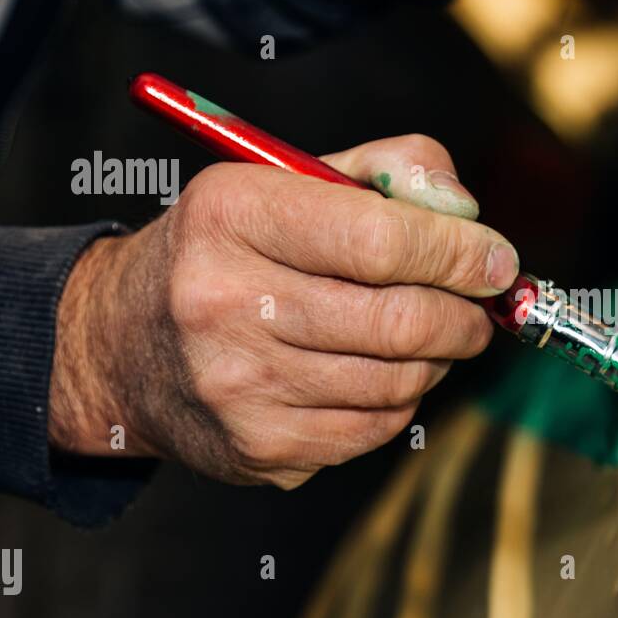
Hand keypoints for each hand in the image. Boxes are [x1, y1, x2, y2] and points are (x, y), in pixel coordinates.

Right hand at [48, 134, 516, 488]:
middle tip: (477, 310)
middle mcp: (225, 302)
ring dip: (435, 360)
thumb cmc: (228, 251)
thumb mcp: (287, 180)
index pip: (380, 240)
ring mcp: (239, 386)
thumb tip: (467, 212)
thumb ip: (388, 171)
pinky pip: (373, 430)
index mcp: (234, 215)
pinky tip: (377, 374)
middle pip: (399, 321)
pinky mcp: (257, 446)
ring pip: (397, 382)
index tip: (496, 261)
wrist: (121, 343)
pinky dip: (398, 401)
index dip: (459, 254)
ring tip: (423, 336)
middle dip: (463, 317)